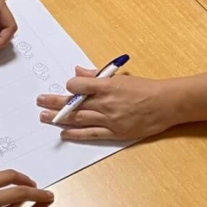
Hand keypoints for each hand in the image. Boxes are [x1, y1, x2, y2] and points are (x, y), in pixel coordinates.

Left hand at [38, 68, 178, 141]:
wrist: (166, 104)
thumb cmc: (145, 87)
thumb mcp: (121, 77)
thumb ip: (97, 75)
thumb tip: (77, 72)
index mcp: (107, 86)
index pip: (79, 86)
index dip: (70, 86)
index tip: (66, 87)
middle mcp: (106, 103)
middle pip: (74, 104)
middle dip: (54, 103)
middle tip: (39, 102)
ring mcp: (109, 119)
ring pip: (79, 119)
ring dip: (59, 118)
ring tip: (44, 117)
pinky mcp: (115, 132)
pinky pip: (91, 134)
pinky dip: (76, 134)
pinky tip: (64, 132)